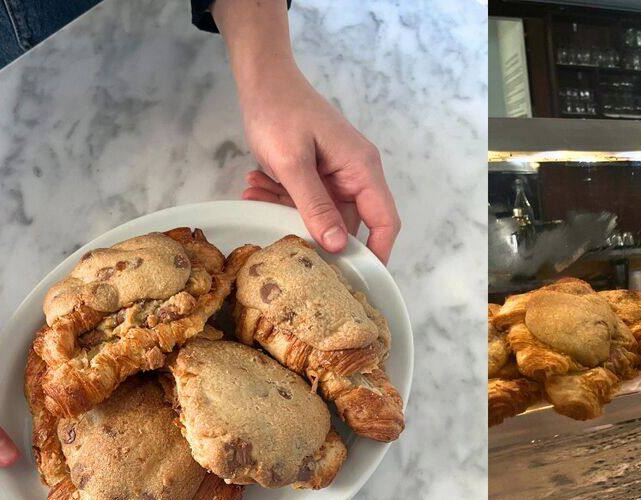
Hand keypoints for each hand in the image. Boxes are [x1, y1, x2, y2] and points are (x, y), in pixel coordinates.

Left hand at [238, 68, 400, 263]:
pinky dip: (281, 197)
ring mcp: (337, 173)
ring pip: (321, 212)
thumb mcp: (292, 163)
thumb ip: (315, 206)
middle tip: (281, 236)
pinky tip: (255, 185)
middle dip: (314, 231)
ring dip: (287, 210)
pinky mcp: (318, 172)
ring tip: (256, 193)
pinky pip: (306, 198)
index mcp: (362, 169)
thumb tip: (338, 246)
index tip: (360, 281)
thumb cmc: (279, 111)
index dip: (377, 253)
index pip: (385, 220)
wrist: (262, 77)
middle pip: (348, 222)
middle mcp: (356, 173)